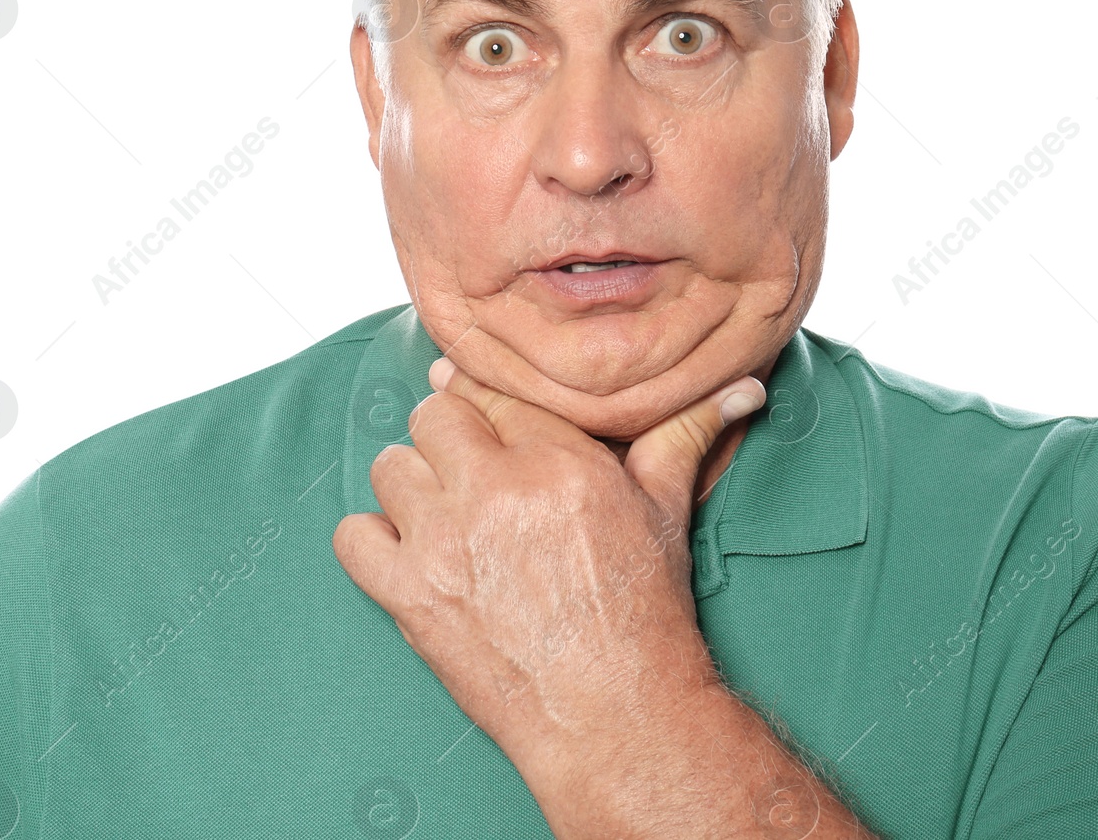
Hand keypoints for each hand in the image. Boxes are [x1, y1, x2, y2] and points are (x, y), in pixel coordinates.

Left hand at [331, 356, 766, 785]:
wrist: (614, 712)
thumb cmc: (644, 609)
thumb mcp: (667, 509)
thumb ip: (688, 432)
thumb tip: (745, 385)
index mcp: (560, 460)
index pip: (492, 389)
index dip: (486, 400)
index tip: (486, 416)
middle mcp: (498, 491)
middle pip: (433, 414)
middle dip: (450, 438)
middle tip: (473, 472)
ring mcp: (446, 543)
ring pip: (390, 466)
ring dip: (412, 485)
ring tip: (445, 514)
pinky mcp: (411, 595)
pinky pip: (352, 535)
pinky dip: (372, 541)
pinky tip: (409, 552)